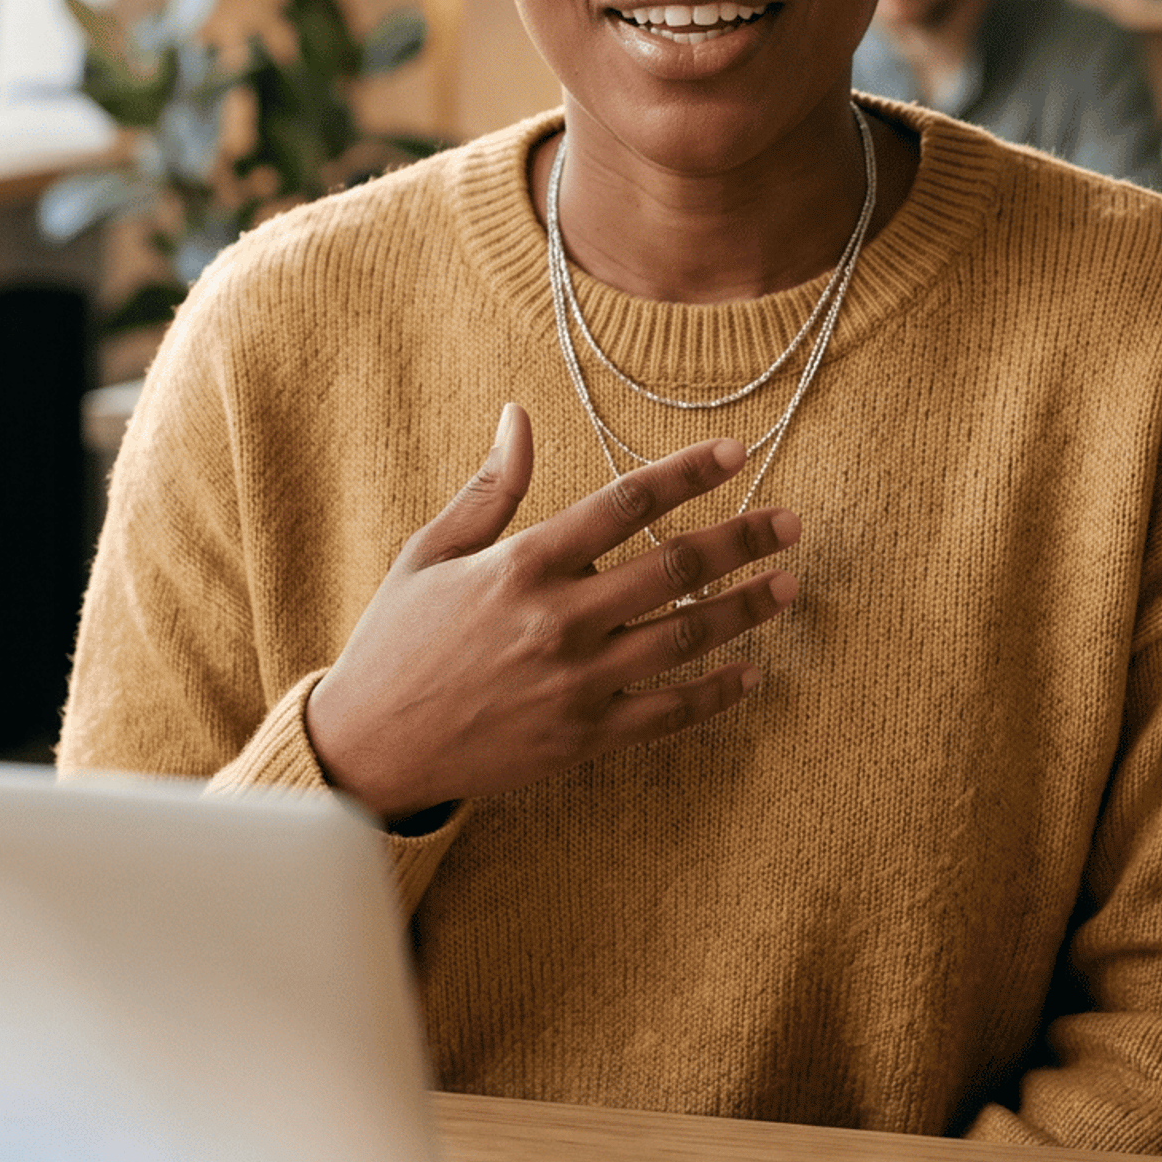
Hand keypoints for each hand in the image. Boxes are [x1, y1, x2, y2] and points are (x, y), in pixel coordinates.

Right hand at [305, 406, 799, 819]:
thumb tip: (517, 414)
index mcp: (523, 565)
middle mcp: (558, 619)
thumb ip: (490, 487)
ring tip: (789, 585)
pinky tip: (750, 673)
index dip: (687, 472)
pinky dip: (715, 693)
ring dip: (745, 610)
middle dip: (742, 540)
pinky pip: (669, 713)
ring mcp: (576, 683)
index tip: (737, 451)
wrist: (370, 748)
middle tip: (791, 523)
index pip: (625, 502)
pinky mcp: (584, 739)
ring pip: (684, 638)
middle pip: (673, 567)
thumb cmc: (398, 640)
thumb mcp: (430, 551)